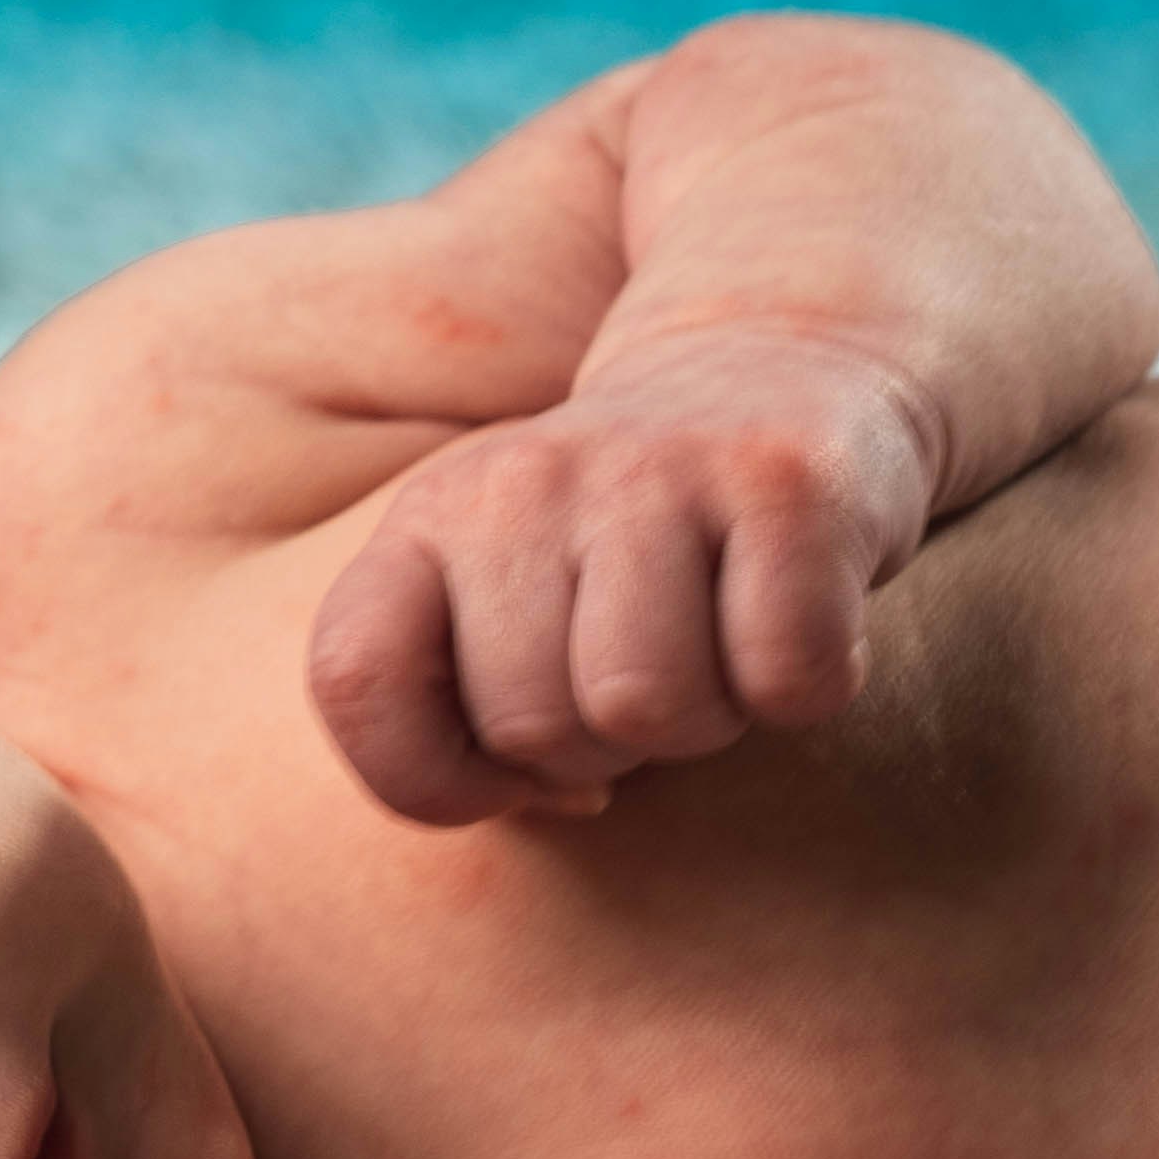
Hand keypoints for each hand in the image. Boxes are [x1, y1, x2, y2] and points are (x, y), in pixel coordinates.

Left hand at [303, 323, 940, 825]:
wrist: (777, 360)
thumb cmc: (630, 539)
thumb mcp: (505, 594)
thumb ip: (468, 707)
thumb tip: (560, 798)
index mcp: (427, 519)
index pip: (354, 682)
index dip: (427, 778)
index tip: (511, 773)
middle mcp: (519, 483)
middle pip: (530, 726)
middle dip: (604, 752)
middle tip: (649, 674)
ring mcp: (649, 472)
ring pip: (646, 708)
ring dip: (704, 722)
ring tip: (717, 649)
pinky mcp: (784, 482)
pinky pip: (784, 677)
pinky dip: (805, 687)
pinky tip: (793, 621)